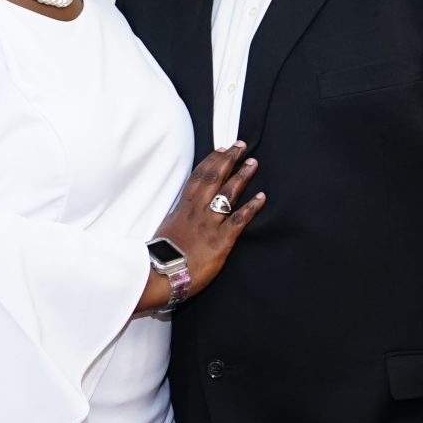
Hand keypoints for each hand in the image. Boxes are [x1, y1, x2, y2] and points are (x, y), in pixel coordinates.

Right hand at [141, 142, 264, 314]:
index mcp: (182, 209)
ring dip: (241, 176)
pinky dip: (251, 207)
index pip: (198, 178)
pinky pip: (239, 219)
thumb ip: (178, 218)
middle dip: (228, 160)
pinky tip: (261, 197)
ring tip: (253, 163)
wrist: (160, 275)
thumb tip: (182, 212)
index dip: (211, 161)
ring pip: (227, 194)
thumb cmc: (161, 258)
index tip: (221, 149)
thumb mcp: (166, 230)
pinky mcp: (221, 240)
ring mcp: (209, 224)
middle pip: (214, 179)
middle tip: (240, 147)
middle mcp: (197, 212)